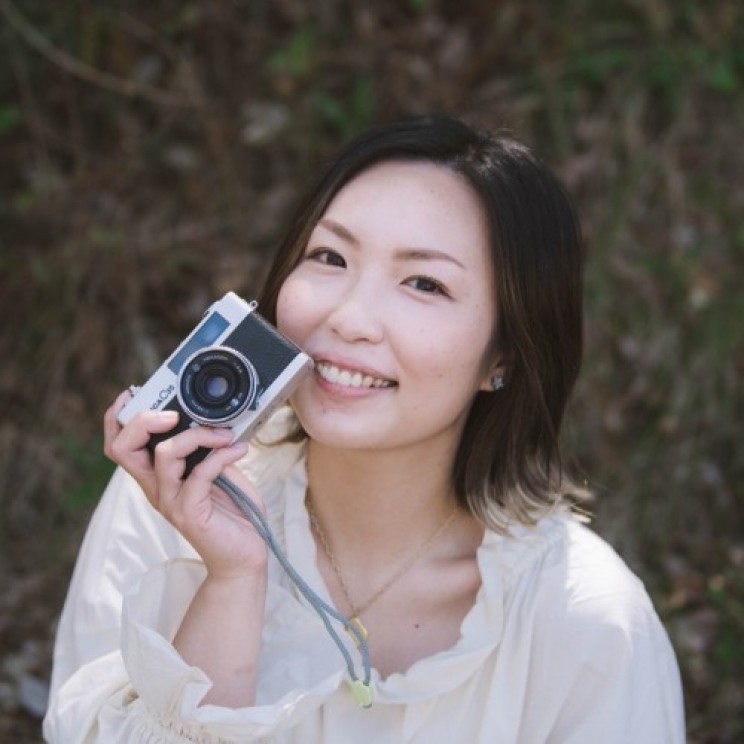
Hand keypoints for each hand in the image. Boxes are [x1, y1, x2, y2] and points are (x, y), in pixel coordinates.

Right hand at [103, 390, 267, 578]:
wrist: (244, 555)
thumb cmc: (232, 511)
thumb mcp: (215, 470)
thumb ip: (205, 447)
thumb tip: (212, 416)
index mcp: (156, 476)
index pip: (119, 445)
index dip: (118, 417)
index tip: (133, 393)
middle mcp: (156, 489)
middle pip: (122, 448)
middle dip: (142, 420)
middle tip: (174, 413)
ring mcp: (170, 502)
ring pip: (164, 455)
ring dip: (198, 435)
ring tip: (225, 435)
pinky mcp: (190, 514)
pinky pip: (199, 474)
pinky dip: (222, 455)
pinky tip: (240, 450)